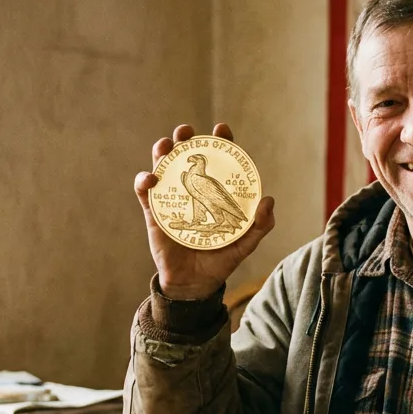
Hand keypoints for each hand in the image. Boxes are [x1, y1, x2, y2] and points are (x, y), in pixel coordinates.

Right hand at [134, 123, 275, 300]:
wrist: (194, 284)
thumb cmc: (220, 260)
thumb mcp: (245, 244)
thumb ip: (259, 225)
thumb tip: (268, 201)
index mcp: (214, 192)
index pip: (218, 160)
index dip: (220, 142)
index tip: (222, 129)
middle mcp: (192, 190)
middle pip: (186, 156)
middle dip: (185, 138)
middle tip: (186, 132)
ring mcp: (171, 199)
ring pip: (163, 167)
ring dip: (161, 152)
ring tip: (165, 146)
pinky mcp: (154, 213)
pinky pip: (145, 192)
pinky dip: (144, 181)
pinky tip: (151, 179)